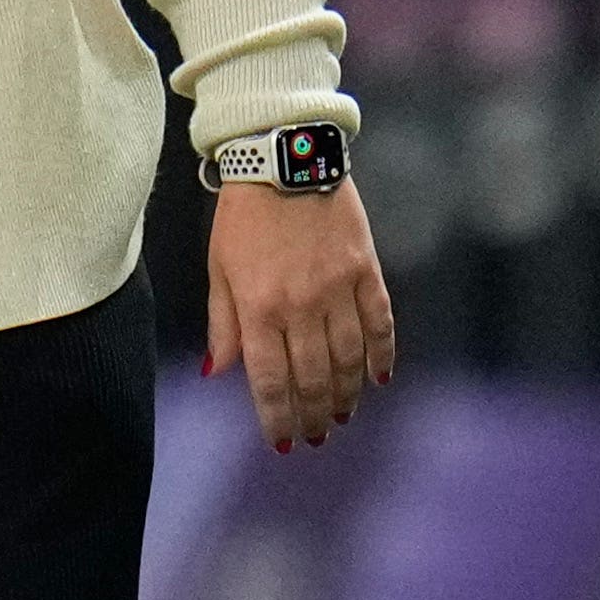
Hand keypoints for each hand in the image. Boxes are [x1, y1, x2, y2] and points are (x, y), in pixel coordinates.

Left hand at [205, 175, 393, 452]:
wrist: (284, 158)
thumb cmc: (242, 216)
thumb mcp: (219, 268)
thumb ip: (222, 324)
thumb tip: (217, 373)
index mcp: (258, 308)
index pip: (269, 380)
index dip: (278, 417)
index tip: (283, 442)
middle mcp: (300, 305)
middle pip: (313, 378)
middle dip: (314, 414)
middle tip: (316, 436)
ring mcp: (338, 288)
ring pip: (348, 359)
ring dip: (347, 395)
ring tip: (343, 416)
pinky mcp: (366, 269)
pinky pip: (380, 323)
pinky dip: (382, 355)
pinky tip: (379, 379)